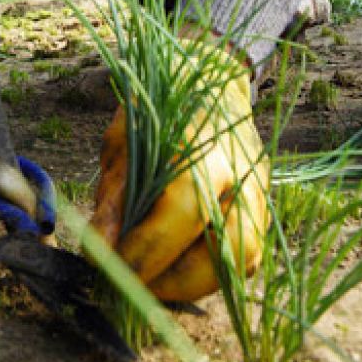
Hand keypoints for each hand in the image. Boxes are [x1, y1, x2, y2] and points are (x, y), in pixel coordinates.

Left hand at [91, 66, 269, 301]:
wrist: (209, 76)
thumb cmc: (158, 106)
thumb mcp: (123, 140)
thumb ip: (114, 196)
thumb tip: (98, 250)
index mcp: (201, 145)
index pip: (182, 212)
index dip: (146, 251)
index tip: (110, 269)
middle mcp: (239, 171)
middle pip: (225, 248)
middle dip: (174, 281)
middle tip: (131, 284)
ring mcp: (259, 191)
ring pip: (243, 260)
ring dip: (196, 283)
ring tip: (153, 280)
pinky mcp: (263, 206)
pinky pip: (246, 254)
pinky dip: (211, 271)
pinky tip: (176, 266)